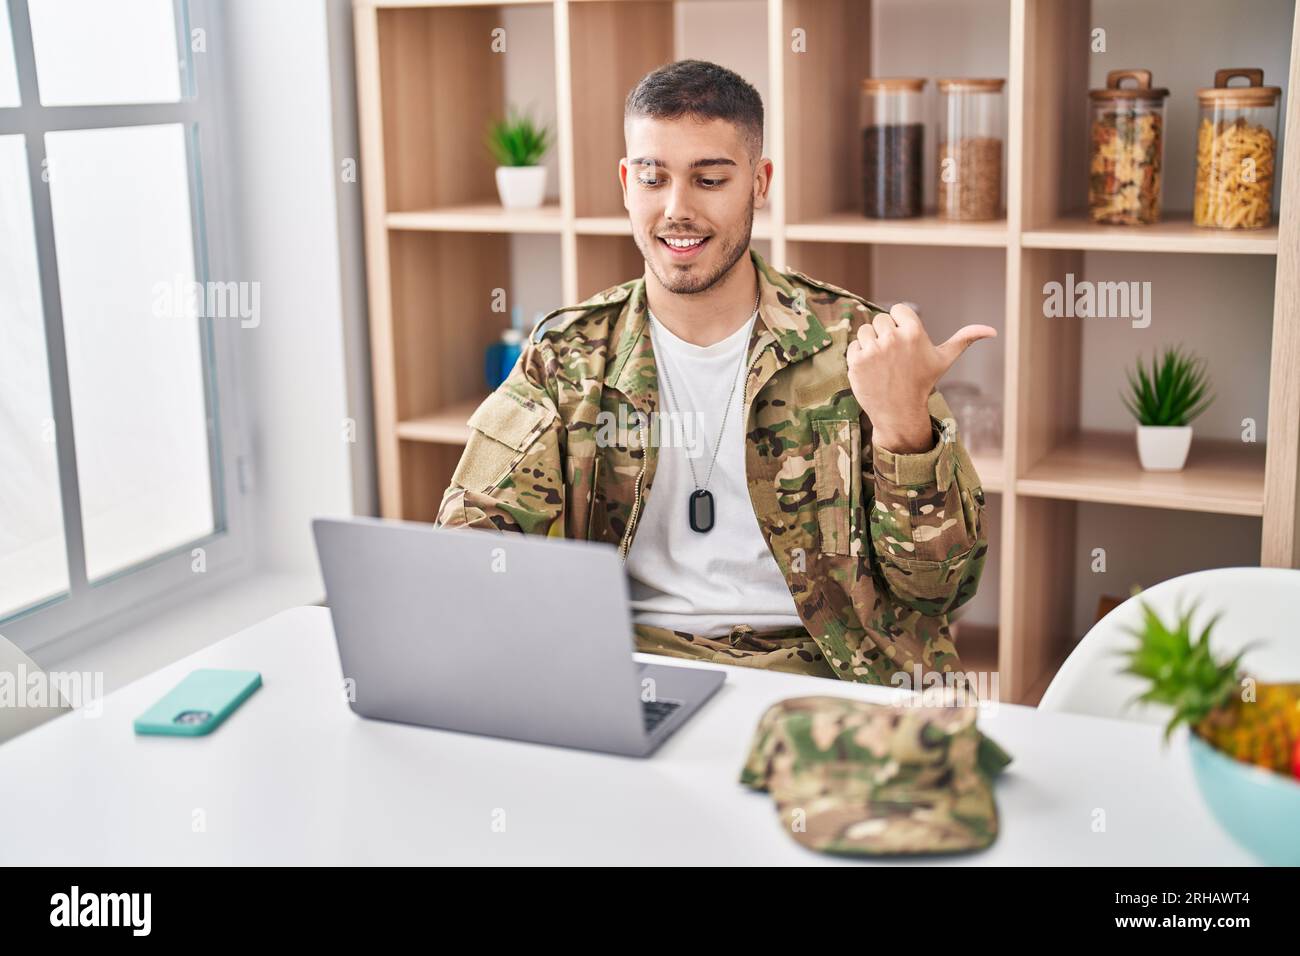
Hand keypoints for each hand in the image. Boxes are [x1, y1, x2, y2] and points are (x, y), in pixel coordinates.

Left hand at [847, 303, 996, 452]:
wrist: (900, 411)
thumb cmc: (923, 382)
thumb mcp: (944, 359)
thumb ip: (964, 339)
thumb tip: (992, 330)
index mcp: (914, 331)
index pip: (898, 310)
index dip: (901, 325)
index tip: (906, 343)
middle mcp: (893, 338)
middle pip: (880, 320)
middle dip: (885, 335)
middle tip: (894, 357)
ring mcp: (873, 350)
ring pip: (864, 331)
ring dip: (870, 344)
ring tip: (883, 363)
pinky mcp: (856, 361)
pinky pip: (853, 346)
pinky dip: (858, 356)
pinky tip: (872, 370)